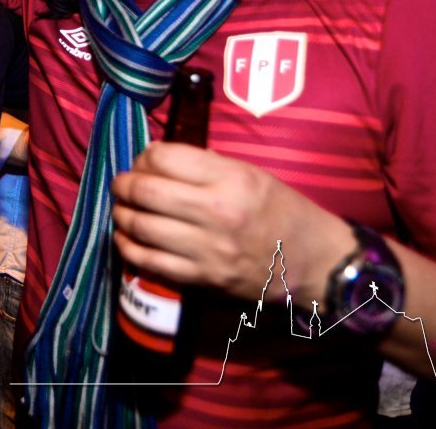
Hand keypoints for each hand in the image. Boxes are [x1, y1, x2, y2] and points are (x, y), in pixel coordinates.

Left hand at [110, 142, 352, 303]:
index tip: (143, 161)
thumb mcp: (251, 174)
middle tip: (122, 184)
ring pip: (142, 226)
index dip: (144, 156)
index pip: (165, 158)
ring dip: (122, 214)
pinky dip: (128, 247)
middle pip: (146, 191)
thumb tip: (157, 157)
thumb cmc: (282, 210)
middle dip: (124, 184)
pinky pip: (150, 262)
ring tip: (121, 209)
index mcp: (231, 179)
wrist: (314, 262)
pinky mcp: (202, 279)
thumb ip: (206, 166)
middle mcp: (216, 212)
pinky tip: (124, 238)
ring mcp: (207, 249)